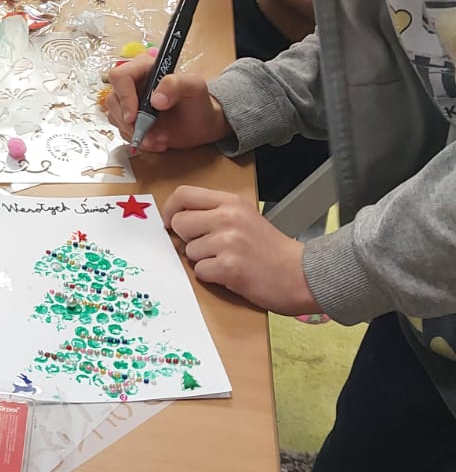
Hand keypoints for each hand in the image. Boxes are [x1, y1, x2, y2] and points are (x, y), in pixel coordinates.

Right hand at [104, 53, 231, 152]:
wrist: (201, 123)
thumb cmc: (198, 101)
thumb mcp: (194, 87)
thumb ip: (177, 85)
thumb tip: (156, 99)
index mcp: (144, 68)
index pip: (120, 76)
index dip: (124, 96)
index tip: (134, 116)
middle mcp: (133, 83)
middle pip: (113, 100)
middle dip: (130, 122)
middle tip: (149, 134)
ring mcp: (130, 102)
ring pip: (115, 117)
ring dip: (136, 133)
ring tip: (159, 139)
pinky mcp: (130, 119)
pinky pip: (123, 131)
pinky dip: (139, 140)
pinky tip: (156, 142)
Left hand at [163, 185, 317, 314]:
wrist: (301, 274)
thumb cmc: (271, 249)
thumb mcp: (245, 217)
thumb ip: (214, 212)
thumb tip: (177, 218)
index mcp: (231, 202)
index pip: (183, 194)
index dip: (170, 209)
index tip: (170, 221)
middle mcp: (227, 217)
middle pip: (179, 223)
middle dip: (188, 239)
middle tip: (209, 247)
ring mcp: (228, 242)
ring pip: (189, 251)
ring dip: (203, 260)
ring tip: (227, 260)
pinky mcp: (229, 267)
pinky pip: (200, 271)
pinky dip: (212, 276)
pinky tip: (231, 274)